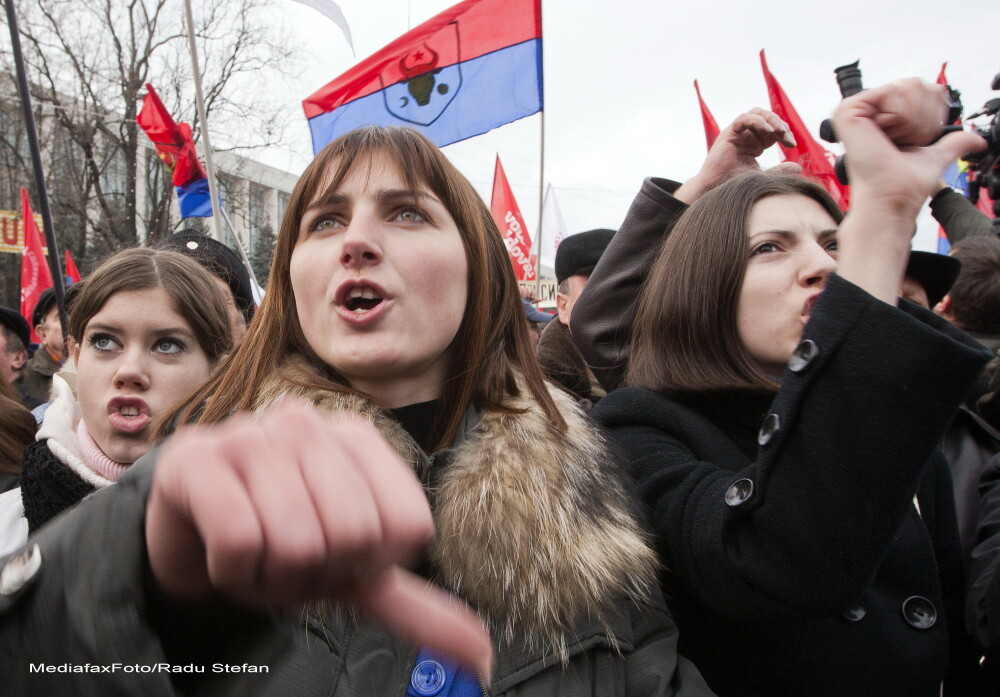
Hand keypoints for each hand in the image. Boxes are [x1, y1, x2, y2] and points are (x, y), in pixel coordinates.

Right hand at [146, 399, 493, 676]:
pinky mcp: (197, 458)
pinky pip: (240, 540)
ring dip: (273, 576)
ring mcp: (252, 434)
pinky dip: (234, 571)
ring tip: (259, 556)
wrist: (192, 532)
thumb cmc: (282, 540)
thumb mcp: (355, 574)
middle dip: (318, 574)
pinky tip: (224, 551)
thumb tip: (482, 656)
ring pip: (297, 541)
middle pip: (354, 535)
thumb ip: (418, 607)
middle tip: (291, 561)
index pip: (409, 526)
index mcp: (362, 440)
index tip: (340, 556)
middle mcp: (311, 425)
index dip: (371, 564)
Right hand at [675, 108, 795, 202]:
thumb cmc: (735, 184)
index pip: (774, 131)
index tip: (792, 144)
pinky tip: (767, 131)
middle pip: (767, 119)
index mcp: (755, 144)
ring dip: (770, 119)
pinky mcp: (728, 133)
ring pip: (756, 114)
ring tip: (779, 131)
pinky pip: (743, 119)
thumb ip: (779, 170)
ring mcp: (737, 133)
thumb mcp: (763, 176)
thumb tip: (799, 168)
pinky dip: (757, 121)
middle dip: (780, 125)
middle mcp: (747, 136)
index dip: (785, 134)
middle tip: (787, 137)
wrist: (717, 189)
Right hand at [834, 79, 985, 220]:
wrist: (892, 198)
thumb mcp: (933, 155)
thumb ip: (952, 142)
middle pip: (916, 84)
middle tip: (902, 142)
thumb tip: (975, 141)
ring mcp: (858, 110)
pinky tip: (884, 135)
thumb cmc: (902, 184)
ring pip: (906, 87)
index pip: (923, 90)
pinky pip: (891, 91)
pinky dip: (898, 116)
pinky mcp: (849, 110)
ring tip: (892, 141)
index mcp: (885, 119)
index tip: (914, 141)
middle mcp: (870, 112)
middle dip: (920, 117)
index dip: (930, 115)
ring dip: (910, 120)